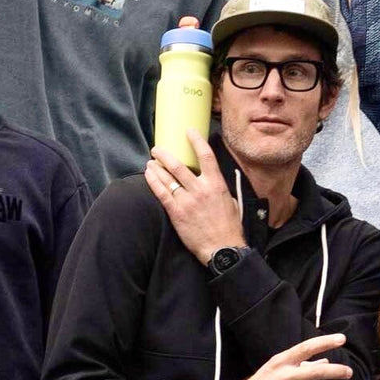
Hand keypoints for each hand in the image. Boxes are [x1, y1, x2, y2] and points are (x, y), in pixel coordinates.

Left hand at [145, 129, 245, 264]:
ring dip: (156, 167)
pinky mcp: (177, 213)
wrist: (223, 248)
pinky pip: (161, 194)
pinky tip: (148, 175)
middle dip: (165, 154)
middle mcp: (201, 189)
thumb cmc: (229, 226)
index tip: (188, 131)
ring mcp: (187, 201)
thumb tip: (211, 178)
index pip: (206, 156)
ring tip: (150, 161)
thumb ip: (219, 187)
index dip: (196, 140)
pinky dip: (153, 182)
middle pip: (178, 165)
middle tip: (157, 149)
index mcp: (216, 184)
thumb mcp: (230, 200)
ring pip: (167, 178)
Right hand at [220, 334, 353, 379]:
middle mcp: (285, 376)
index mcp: (281, 362)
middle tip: (348, 372)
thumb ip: (300, 364)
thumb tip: (324, 359)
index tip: (341, 339)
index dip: (326, 342)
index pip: (307, 347)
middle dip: (338, 371)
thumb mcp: (276, 369)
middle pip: (319, 370)